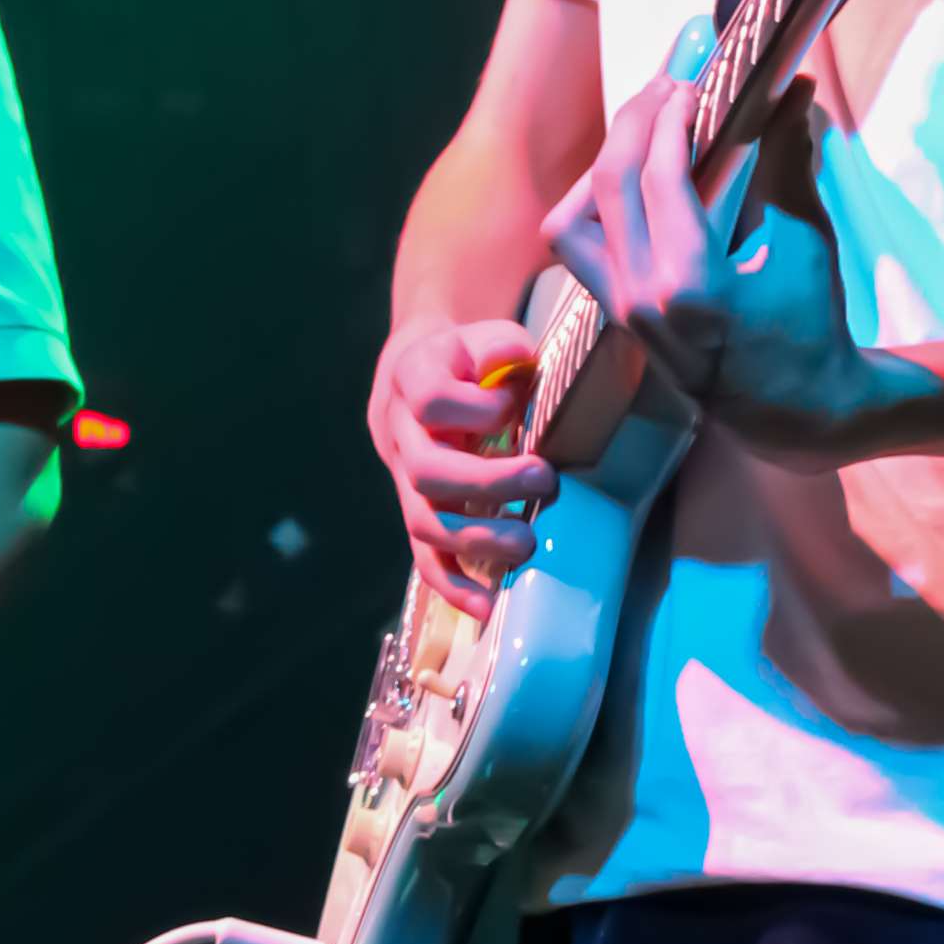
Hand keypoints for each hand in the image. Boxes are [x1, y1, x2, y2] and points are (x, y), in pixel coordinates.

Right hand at [370, 315, 552, 615]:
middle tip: (544, 481)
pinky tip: (486, 606)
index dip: (476, 409)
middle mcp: (399, 433)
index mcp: (412, 378)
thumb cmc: (472, 358)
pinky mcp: (417, 514)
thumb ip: (505, 349)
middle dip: (488, 483)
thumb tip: (520, 371)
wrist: (422, 374)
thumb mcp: (489, 337)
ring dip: (476, 539)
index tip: (513, 406)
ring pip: (423, 520)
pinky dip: (452, 585)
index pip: (432, 400)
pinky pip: (424, 557)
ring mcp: (403, 479)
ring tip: (527, 544)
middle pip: (427, 470)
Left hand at [546, 49, 885, 460]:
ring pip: (572, 219)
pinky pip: (579, 248)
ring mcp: (620, 312)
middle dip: (634, 122)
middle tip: (667, 88)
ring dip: (600, 165)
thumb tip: (794, 89)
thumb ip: (791, 161)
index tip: (692, 83)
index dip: (671, 118)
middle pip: (608, 183)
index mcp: (692, 284)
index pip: (659, 175)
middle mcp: (642, 298)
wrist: (793, 408)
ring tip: (640, 130)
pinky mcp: (615, 316)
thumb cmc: (811, 326)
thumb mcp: (808, 241)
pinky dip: (595, 204)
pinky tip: (632, 178)